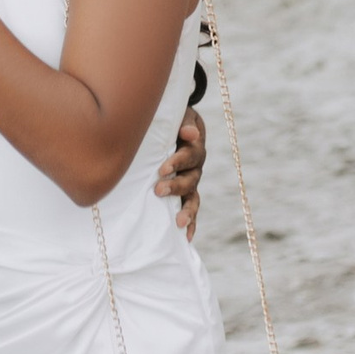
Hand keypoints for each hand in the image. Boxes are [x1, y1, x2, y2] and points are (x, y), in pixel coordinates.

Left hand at [155, 104, 204, 237]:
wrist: (176, 126)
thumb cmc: (173, 120)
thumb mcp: (179, 115)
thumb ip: (183, 123)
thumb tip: (189, 133)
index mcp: (194, 147)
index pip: (189, 155)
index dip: (177, 162)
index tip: (163, 168)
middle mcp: (196, 167)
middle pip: (191, 178)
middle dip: (175, 186)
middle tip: (158, 190)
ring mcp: (192, 181)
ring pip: (193, 197)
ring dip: (187, 210)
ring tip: (179, 222)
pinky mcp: (186, 193)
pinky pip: (191, 209)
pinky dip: (191, 223)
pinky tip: (187, 238)